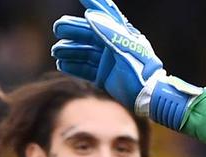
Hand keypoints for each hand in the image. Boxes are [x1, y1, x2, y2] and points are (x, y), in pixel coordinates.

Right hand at [52, 0, 204, 128]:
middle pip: (89, 34)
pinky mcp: (104, 77)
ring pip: (84, 51)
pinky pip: (85, 69)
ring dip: (70, 49)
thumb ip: (108, 33)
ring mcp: (108, 62)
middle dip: (73, 30)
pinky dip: (73, 66)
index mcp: (121, 35)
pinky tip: (62, 63)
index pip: (105, 15)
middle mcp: (113, 46)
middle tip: (58, 28)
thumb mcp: (125, 50)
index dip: (94, 3)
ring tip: (56, 50)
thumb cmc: (142, 72)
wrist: (149, 98)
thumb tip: (90, 14)